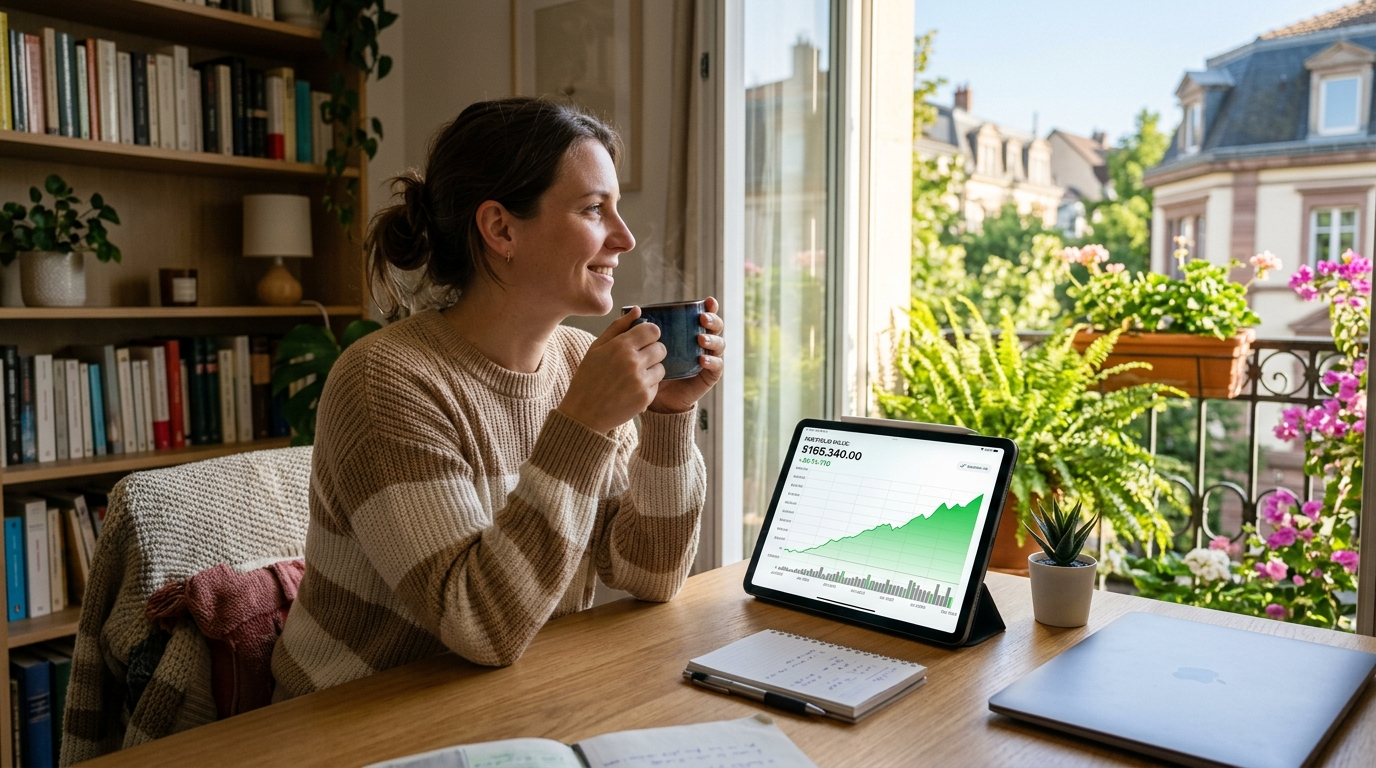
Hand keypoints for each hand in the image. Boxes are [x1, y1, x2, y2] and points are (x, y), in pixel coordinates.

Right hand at [558, 306, 665, 433]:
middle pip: (661, 348)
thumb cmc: (588, 377)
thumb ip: (618, 326)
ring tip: (634, 376)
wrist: (584, 413)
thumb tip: (637, 310)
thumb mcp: (596, 348)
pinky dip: (648, 386)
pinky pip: (657, 385)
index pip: (653, 330)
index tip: (644, 340)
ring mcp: (640, 381)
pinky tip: (632, 389)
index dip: (650, 334)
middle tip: (639, 360)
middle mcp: (633, 362)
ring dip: (652, 370)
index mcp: (620, 346)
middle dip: (653, 352)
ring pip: (662, 368)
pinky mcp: (645, 398)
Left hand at [649, 296, 724, 413]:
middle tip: (702, 318)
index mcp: (691, 332)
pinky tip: (702, 360)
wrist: (657, 398)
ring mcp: (708, 358)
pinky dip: (712, 361)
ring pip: (719, 344)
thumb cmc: (651, 367)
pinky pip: (717, 366)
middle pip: (716, 327)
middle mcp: (702, 343)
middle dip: (712, 320)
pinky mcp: (709, 375)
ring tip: (701, 339)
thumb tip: (636, 308)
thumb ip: (640, 329)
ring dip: (712, 339)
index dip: (710, 307)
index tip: (706, 301)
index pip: (705, 315)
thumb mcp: (645, 346)